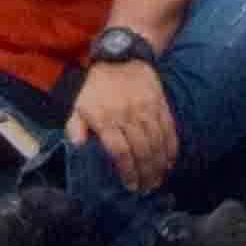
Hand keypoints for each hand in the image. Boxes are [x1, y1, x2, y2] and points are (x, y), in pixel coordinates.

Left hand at [68, 56, 179, 194]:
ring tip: (157, 181)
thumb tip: (77, 145)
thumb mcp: (77, 104)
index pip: (120, 151)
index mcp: (106, 118)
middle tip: (146, 189)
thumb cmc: (96, 87)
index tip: (130, 186)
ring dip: (158, 166)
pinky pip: (169, 130)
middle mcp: (128, 116)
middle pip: (141, 151)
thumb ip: (75, 126)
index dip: (127, 171)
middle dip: (145, 175)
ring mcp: (147, 110)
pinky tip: (169, 163)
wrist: (121, 56)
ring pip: (157, 144)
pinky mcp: (161, 105)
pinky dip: (171, 149)